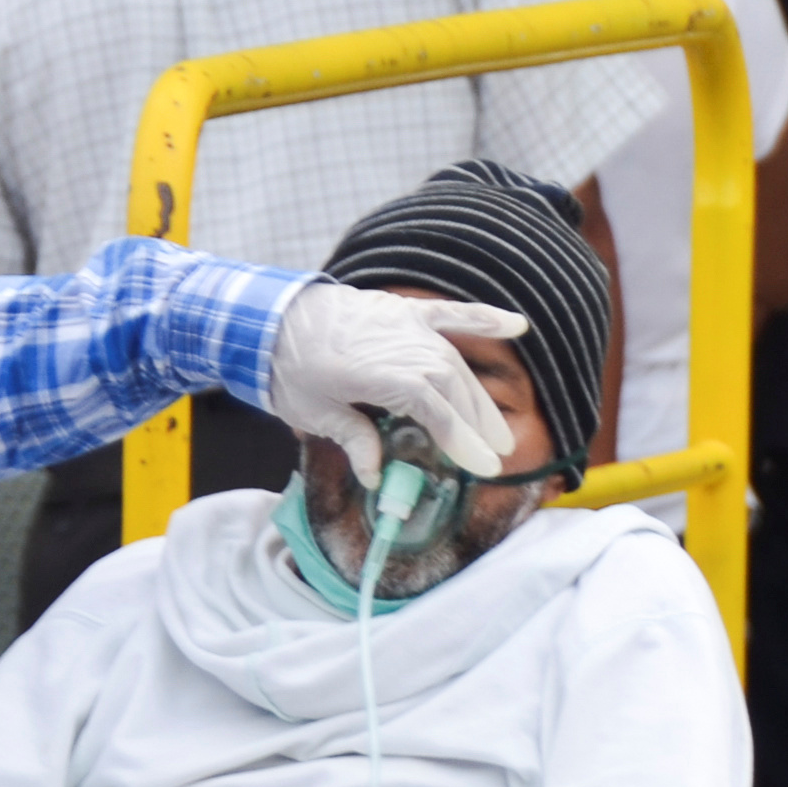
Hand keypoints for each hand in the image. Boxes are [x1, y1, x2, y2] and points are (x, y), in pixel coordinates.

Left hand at [261, 285, 525, 485]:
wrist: (271, 317)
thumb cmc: (289, 369)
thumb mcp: (315, 414)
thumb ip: (354, 440)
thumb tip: (376, 476)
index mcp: (381, 374)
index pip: (435, 410)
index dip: (463, 440)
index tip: (484, 466)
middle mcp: (402, 345)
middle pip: (453, 388)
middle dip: (479, 424)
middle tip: (499, 455)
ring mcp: (406, 324)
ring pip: (455, 362)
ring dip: (479, 395)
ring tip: (497, 428)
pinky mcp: (404, 310)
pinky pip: (452, 314)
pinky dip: (484, 318)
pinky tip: (516, 326)